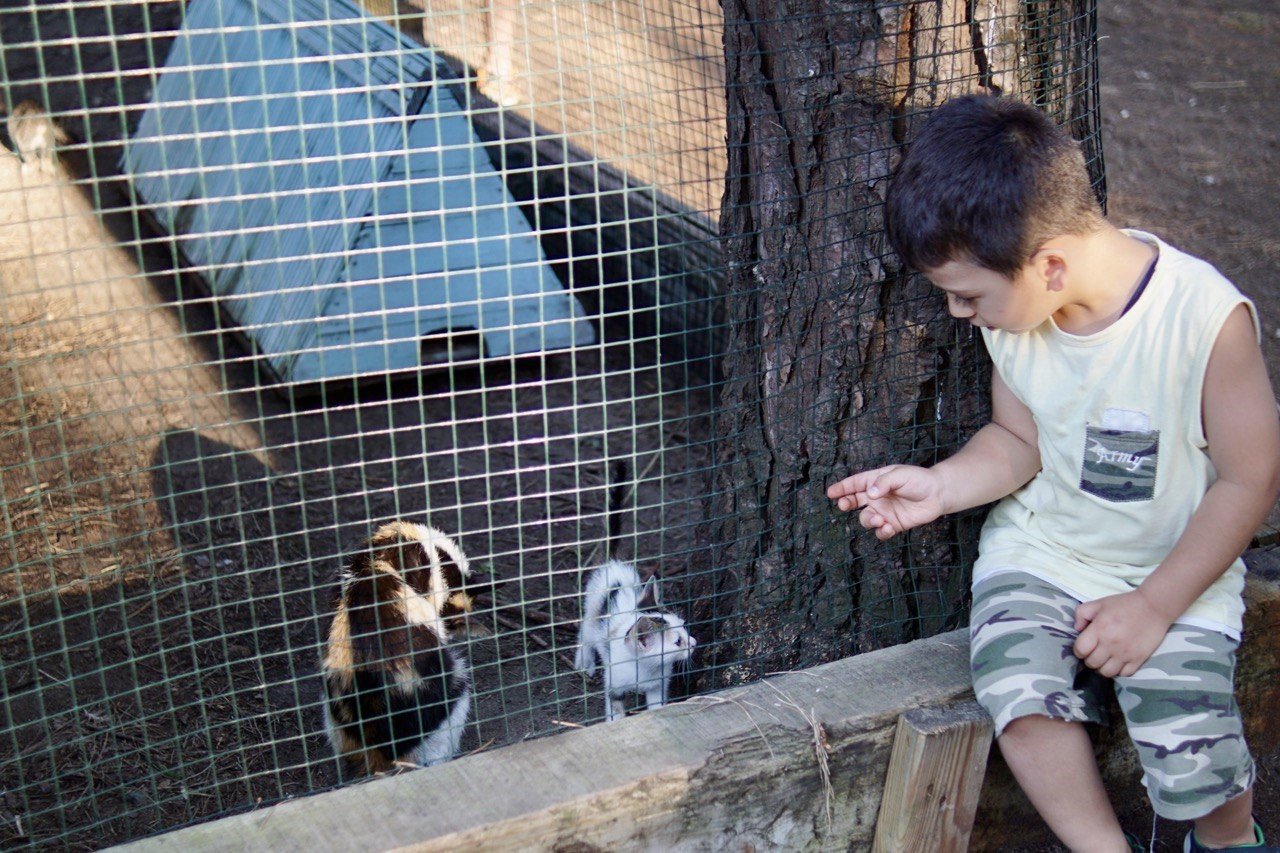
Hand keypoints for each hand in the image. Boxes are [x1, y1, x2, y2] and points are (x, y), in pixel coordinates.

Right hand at [827, 465, 945, 540]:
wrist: (939, 494)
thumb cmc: (919, 479)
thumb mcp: (901, 474)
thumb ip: (884, 483)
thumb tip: (869, 494)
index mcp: (876, 481)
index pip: (854, 484)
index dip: (842, 488)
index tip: (830, 493)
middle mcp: (877, 497)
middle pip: (854, 502)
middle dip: (846, 504)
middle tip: (844, 505)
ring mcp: (884, 511)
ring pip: (866, 519)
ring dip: (869, 521)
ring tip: (881, 519)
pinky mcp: (894, 524)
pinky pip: (881, 532)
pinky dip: (881, 532)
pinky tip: (889, 527)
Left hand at [1072, 590, 1171, 677]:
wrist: (1153, 607)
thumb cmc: (1124, 604)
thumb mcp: (1098, 603)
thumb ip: (1081, 614)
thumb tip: (1077, 630)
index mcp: (1099, 629)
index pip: (1080, 650)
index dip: (1078, 650)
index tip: (1084, 646)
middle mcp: (1111, 644)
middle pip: (1091, 664)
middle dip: (1089, 659)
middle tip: (1095, 652)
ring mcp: (1125, 654)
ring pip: (1106, 673)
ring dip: (1103, 667)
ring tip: (1105, 659)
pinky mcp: (1139, 660)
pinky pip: (1124, 674)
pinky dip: (1119, 670)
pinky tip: (1119, 661)